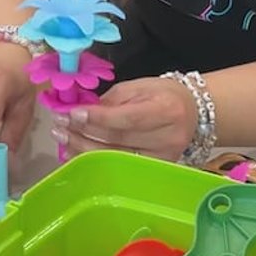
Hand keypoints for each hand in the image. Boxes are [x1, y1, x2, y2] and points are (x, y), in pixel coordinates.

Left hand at [54, 77, 196, 161]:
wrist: (196, 112)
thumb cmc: (166, 94)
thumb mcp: (140, 86)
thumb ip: (111, 100)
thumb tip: (81, 112)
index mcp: (166, 110)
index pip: (126, 119)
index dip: (97, 118)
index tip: (71, 114)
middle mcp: (168, 138)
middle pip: (118, 141)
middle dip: (84, 133)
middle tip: (59, 126)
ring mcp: (163, 158)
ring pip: (116, 158)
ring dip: (84, 149)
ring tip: (63, 138)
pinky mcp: (156, 169)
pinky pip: (121, 166)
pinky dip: (97, 160)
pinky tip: (78, 153)